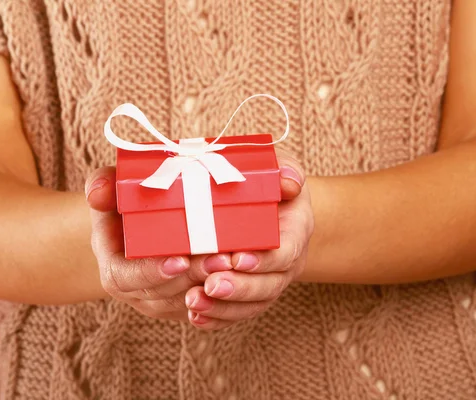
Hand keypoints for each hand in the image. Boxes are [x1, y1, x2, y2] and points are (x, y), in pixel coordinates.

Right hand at [85, 167, 232, 320]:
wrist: (137, 230)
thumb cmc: (124, 209)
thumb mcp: (110, 194)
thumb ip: (102, 186)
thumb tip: (96, 192)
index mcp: (115, 269)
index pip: (127, 278)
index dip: (152, 272)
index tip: (179, 259)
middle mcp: (137, 293)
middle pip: (165, 294)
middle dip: (194, 277)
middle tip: (222, 258)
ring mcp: (162, 302)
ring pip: (189, 304)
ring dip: (214, 288)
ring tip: (237, 264)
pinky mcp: (185, 304)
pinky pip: (205, 310)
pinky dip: (224, 296)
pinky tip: (243, 276)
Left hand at [185, 151, 313, 329]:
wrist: (269, 204)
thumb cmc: (268, 181)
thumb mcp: (278, 167)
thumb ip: (285, 169)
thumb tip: (289, 181)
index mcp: (295, 232)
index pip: (286, 252)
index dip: (264, 260)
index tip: (238, 260)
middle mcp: (285, 263)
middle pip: (268, 286)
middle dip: (239, 288)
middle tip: (210, 284)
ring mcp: (267, 281)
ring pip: (251, 304)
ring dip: (222, 307)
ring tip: (193, 301)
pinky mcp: (248, 294)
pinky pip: (236, 313)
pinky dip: (216, 317)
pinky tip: (194, 315)